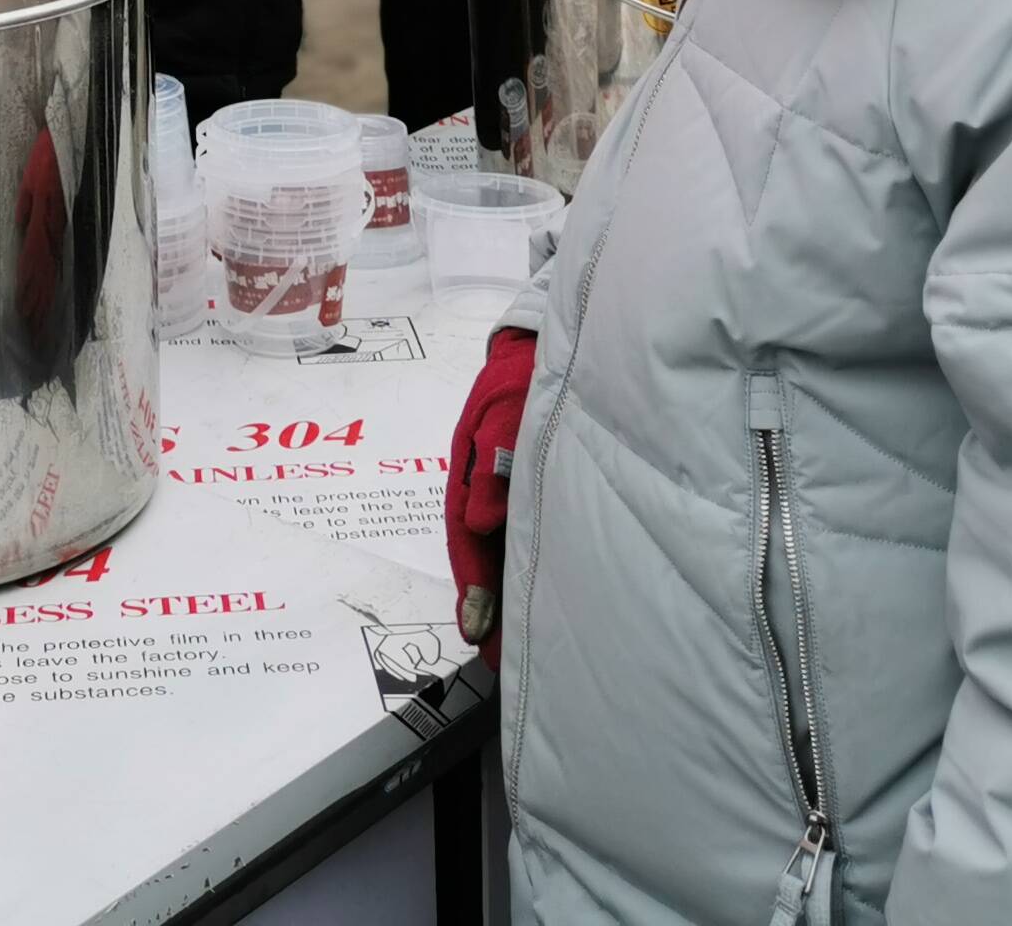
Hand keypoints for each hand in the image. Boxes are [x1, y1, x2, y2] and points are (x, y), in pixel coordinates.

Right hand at [447, 327, 539, 660]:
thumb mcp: (504, 413)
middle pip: (482, 558)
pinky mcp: (530, 494)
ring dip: (507, 597)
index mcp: (469, 479)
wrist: (544, 352)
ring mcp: (507, 496)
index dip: (473, 589)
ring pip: (501, 554)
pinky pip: (525, 539)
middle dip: (489, 608)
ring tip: (517, 646)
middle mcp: (484, 495)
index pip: (467, 541)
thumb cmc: (520, 381)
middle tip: (498, 659)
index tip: (478, 633)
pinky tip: (543, 598)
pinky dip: (527, 572)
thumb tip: (478, 521)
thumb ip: (493, 462)